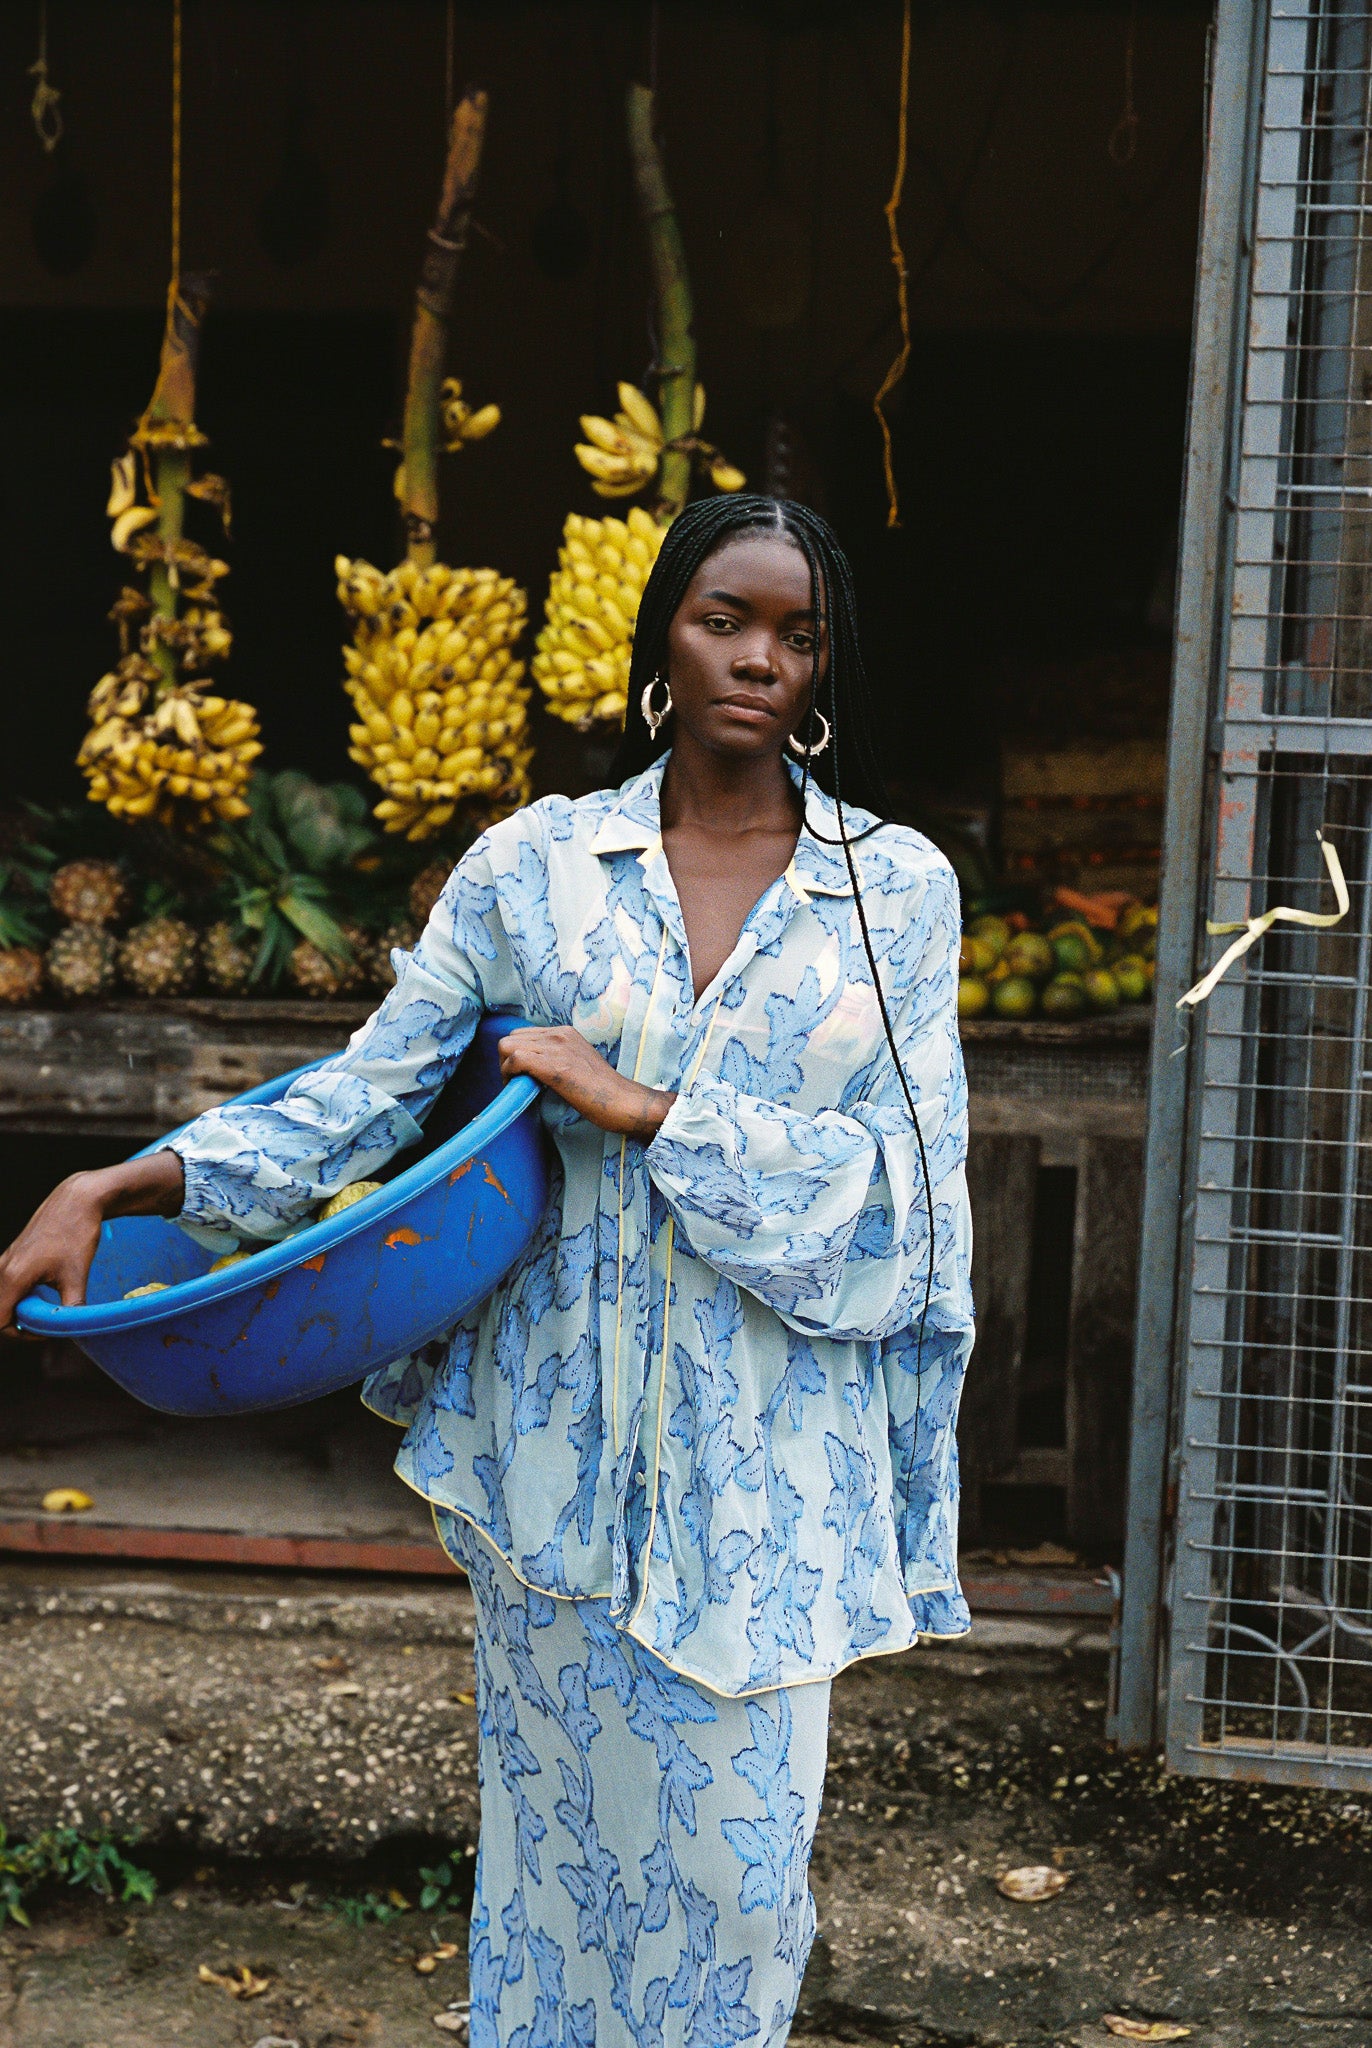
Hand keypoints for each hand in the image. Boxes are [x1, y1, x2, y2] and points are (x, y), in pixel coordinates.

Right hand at [0, 1150, 185, 1334]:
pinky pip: (5, 1285)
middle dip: (18, 1323)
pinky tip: (42, 1290)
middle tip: (46, 1321)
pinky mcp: (11, 1256)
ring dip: (19, 1308)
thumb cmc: (76, 1234)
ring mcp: (4, 1261)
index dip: (19, 1334)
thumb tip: (76, 1332)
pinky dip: (19, 1295)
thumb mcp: (76, 1276)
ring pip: (0, 1298)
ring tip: (45, 1305)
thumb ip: (71, 1308)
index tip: (46, 1329)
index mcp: (13, 1276)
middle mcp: (2, 1269)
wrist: (76, 1200)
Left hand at [499, 1027, 674, 1140]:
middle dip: (506, 1061)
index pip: (523, 1034)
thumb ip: (556, 1058)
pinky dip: (509, 1074)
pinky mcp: (554, 1066)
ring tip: (516, 1087)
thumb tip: (531, 1068)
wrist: (622, 1101)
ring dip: (505, 1069)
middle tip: (515, 1083)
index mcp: (565, 1032)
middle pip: (511, 1038)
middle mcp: (559, 1034)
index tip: (519, 1076)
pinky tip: (518, 1089)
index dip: (515, 1055)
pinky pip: (516, 1060)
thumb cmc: (601, 1091)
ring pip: (508, 1046)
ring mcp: (557, 1048)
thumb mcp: (578, 1063)